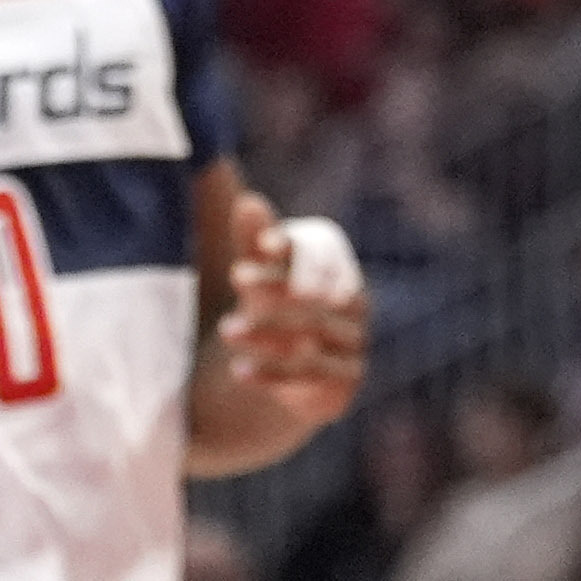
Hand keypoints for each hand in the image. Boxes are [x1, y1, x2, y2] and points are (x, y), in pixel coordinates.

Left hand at [215, 192, 367, 423]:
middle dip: (273, 284)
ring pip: (310, 334)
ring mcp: (355, 341)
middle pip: (315, 291)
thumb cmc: (275, 308)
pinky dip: (271, 373)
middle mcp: (355, 301)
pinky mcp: (347, 379)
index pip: (321, 249)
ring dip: (265, 331)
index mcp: (340, 266)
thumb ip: (256, 241)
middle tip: (234, 275)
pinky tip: (237, 370)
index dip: (291, 246)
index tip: (259, 243)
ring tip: (225, 329)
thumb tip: (247, 202)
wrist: (294, 377)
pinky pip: (309, 375)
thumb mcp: (262, 275)